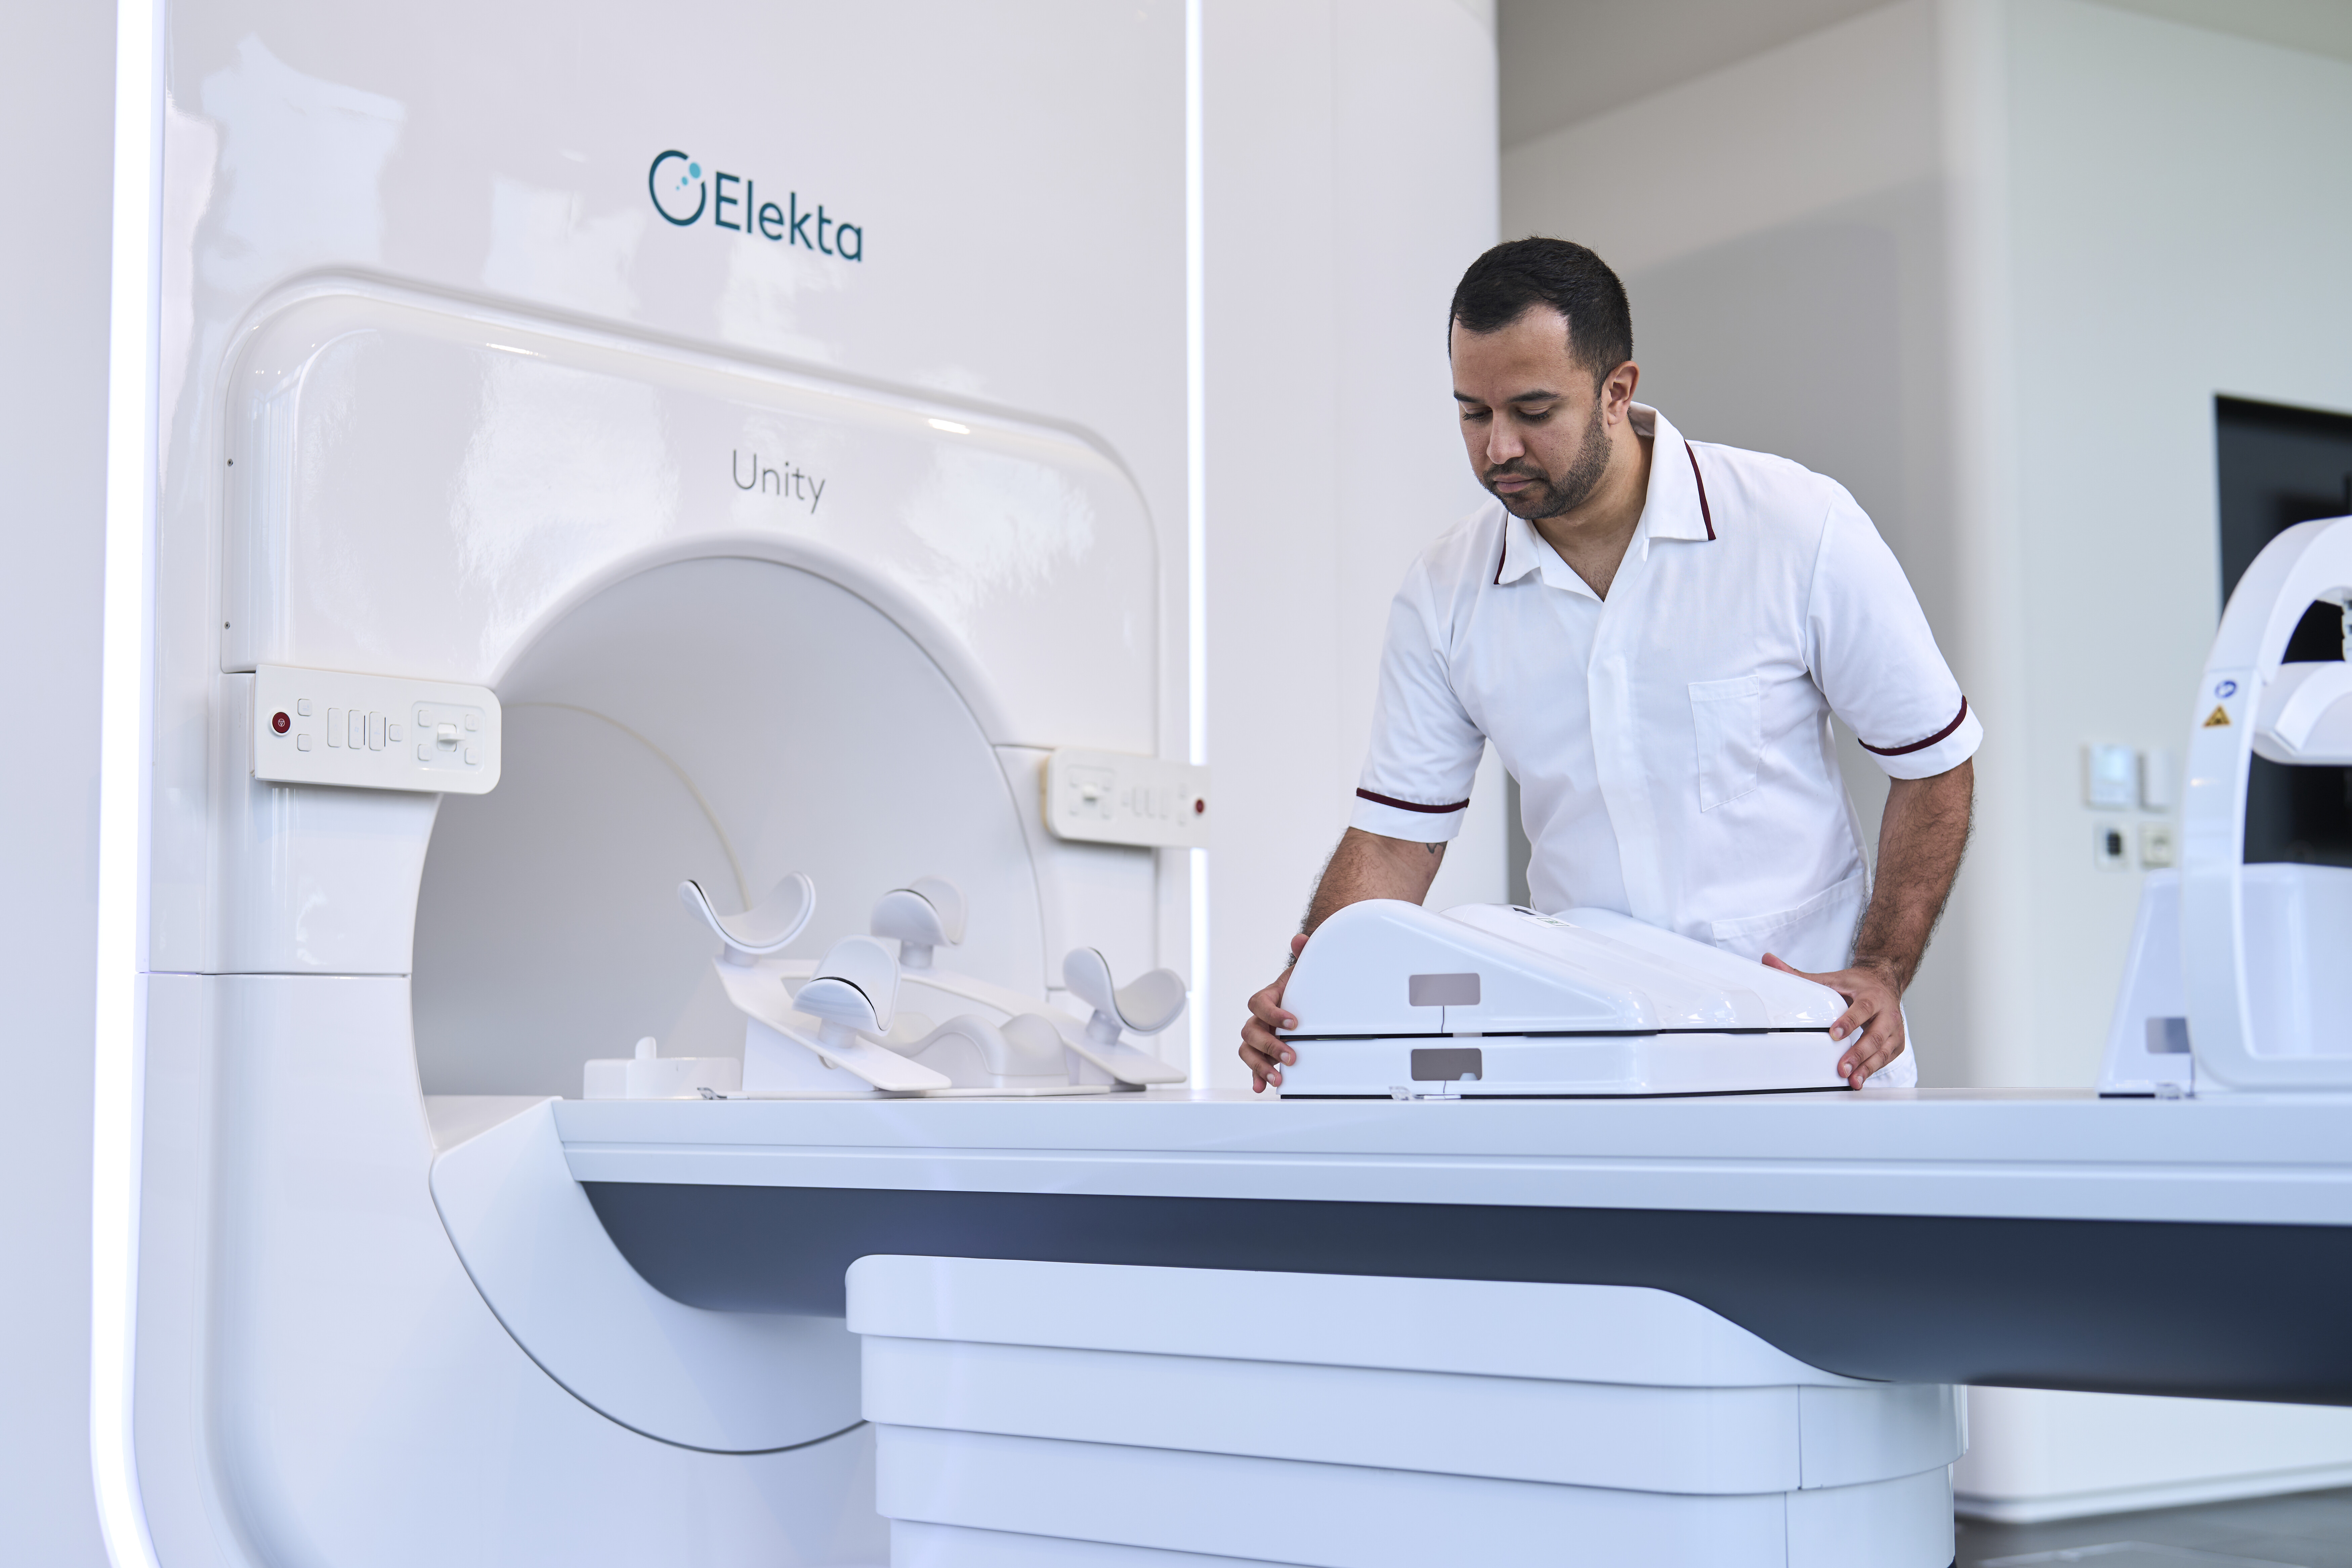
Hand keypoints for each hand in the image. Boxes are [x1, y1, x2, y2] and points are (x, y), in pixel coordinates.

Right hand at [1240, 933, 1308, 1092]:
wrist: (1304, 998)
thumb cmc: (1302, 985)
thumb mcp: (1306, 970)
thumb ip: (1304, 953)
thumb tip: (1300, 939)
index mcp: (1268, 997)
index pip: (1259, 1004)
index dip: (1273, 1014)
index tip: (1294, 1023)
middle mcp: (1259, 1018)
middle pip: (1251, 1031)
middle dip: (1270, 1045)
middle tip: (1291, 1056)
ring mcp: (1260, 1036)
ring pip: (1247, 1050)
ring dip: (1260, 1065)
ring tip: (1278, 1077)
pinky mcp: (1264, 1052)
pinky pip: (1253, 1064)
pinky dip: (1256, 1075)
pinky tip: (1262, 1085)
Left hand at [1761, 952, 1904, 1087]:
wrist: (1885, 981)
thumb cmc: (1857, 984)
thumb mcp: (1832, 978)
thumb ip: (1800, 975)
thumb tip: (1769, 961)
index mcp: (1871, 996)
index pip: (1862, 1009)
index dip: (1850, 1022)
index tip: (1834, 1034)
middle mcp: (1887, 1013)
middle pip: (1875, 1035)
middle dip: (1859, 1053)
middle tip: (1843, 1068)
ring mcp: (1895, 1029)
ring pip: (1883, 1051)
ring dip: (1867, 1067)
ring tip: (1852, 1081)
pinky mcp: (1896, 1043)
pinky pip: (1887, 1058)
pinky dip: (1874, 1069)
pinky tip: (1860, 1079)